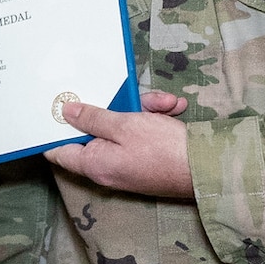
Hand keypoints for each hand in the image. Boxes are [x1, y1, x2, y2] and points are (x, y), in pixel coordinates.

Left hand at [44, 89, 193, 199]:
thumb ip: (93, 118)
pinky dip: (157, 118)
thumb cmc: (163, 149)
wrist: (209, 168)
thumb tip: (65, 113)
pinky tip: (173, 108)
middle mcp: (108, 167)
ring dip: (144, 109)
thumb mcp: (124, 126)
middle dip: (116, 108)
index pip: (59, 151)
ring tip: (165, 104)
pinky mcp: (147, 159)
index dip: (55, 129)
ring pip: (125, 127)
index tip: (57, 106)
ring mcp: (128, 164)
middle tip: (130, 95)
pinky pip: (143, 133)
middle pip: (97, 131)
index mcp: (94, 164)